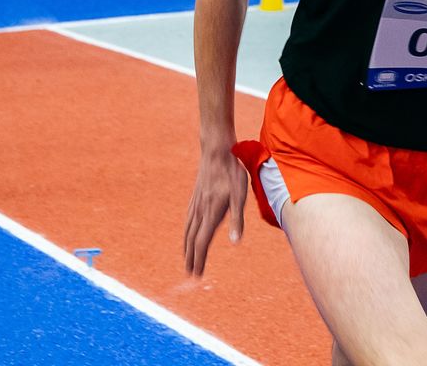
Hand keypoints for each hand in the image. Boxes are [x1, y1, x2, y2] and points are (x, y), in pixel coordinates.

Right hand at [183, 147, 247, 275]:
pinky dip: (186, 233)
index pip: (202, 242)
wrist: (217, 151)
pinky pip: (188, 220)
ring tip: (187, 259)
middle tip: (190, 274)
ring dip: (187, 247)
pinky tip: (188, 234)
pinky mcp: (195, 197)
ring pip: (188, 230)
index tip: (196, 275)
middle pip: (192, 239)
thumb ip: (237, 220)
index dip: (199, 259)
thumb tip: (235, 242)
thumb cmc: (232, 173)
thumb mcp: (240, 196)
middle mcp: (200, 211)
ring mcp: (195, 204)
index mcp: (211, 213)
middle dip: (191, 258)